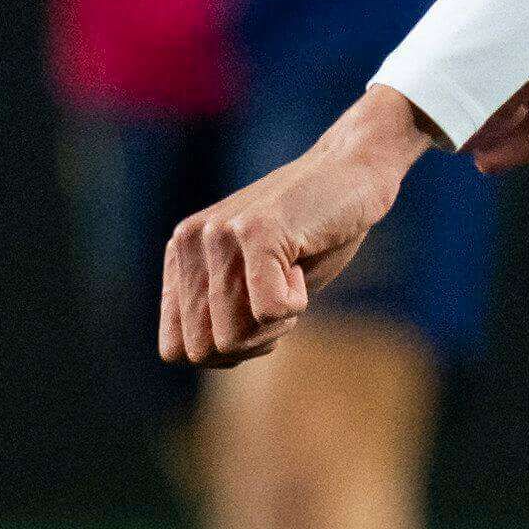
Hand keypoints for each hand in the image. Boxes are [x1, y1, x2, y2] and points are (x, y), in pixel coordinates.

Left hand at [157, 91, 430, 365]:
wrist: (352, 171)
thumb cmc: (311, 232)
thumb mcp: (255, 278)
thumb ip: (224, 309)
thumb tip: (210, 356)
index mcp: (181, 258)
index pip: (176, 349)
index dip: (223, 353)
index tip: (257, 320)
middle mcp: (189, 243)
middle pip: (204, 351)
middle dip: (250, 344)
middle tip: (279, 302)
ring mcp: (219, 235)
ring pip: (233, 337)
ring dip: (276, 326)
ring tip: (291, 280)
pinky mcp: (257, 231)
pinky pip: (270, 311)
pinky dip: (296, 305)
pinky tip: (301, 266)